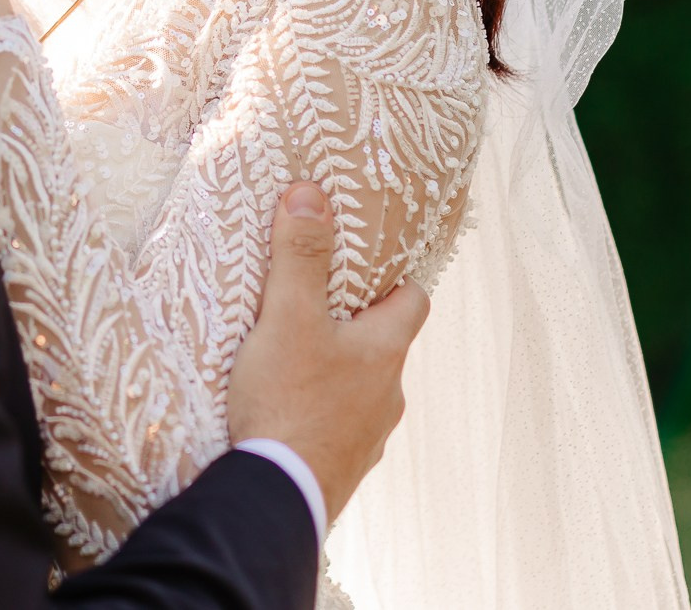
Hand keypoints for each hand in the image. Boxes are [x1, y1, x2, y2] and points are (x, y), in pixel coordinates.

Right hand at [226, 181, 428, 521]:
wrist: (277, 495)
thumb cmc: (288, 400)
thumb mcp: (287, 316)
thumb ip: (299, 256)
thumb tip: (311, 195)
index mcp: (384, 351)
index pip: (414, 303)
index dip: (396, 282)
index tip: (369, 269)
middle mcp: (388, 396)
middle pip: (383, 349)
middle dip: (354, 329)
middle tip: (312, 311)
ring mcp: (368, 438)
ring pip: (361, 393)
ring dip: (336, 377)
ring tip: (290, 365)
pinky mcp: (342, 468)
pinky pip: (338, 431)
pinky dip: (320, 417)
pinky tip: (285, 415)